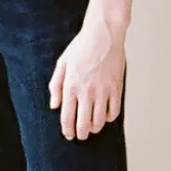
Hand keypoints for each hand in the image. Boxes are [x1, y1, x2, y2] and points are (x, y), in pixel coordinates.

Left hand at [49, 15, 124, 138]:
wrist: (103, 34)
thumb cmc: (81, 47)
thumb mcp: (62, 63)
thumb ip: (56, 86)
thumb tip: (54, 106)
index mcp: (71, 86)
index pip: (67, 117)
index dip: (67, 130)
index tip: (69, 135)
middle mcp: (87, 91)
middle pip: (84, 124)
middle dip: (81, 134)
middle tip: (81, 136)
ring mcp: (103, 90)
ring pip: (100, 121)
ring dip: (95, 128)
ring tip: (93, 128)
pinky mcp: (116, 88)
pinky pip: (114, 111)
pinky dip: (110, 118)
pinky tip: (106, 116)